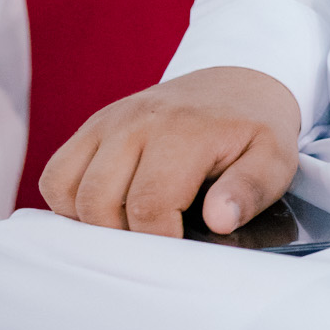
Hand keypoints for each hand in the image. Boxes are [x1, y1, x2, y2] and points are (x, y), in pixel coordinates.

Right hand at [39, 64, 301, 238]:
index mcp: (184, 131)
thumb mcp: (274, 161)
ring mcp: (110, 121)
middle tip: (160, 234)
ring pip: (70, 192)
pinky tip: (109, 205)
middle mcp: (138, 121)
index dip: (161, 241)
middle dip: (126, 236)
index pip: (149, 207)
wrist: (237, 84)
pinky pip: (55, 176)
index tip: (182, 246)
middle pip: (100, 205)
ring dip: (94, 222)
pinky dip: (71, 202)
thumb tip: (219, 220)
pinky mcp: (94, 125)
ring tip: (135, 221)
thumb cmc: (254, 131)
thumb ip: (249, 191)